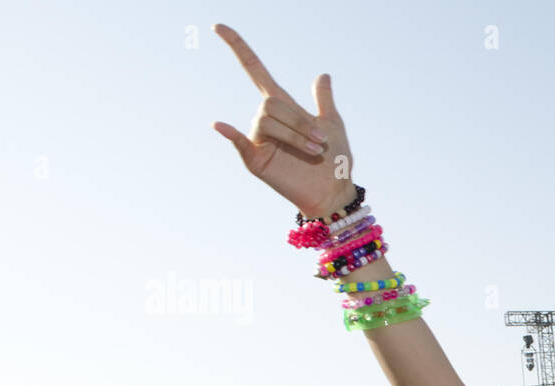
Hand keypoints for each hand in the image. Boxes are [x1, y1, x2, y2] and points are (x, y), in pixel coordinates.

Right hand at [212, 24, 354, 219]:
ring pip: (267, 122)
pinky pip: (240, 144)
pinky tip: (220, 126)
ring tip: (316, 151)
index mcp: (283, 107)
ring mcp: (259, 140)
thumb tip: (323, 74)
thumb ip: (323, 100)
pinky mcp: (256, 161)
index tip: (218, 26)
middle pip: (271, 104)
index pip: (254, 70)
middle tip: (322, 142)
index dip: (238, 48)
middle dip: (300, 121)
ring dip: (296, 135)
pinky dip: (231, 135)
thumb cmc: (336, 159)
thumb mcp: (333, 123)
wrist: (336, 190)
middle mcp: (266, 120)